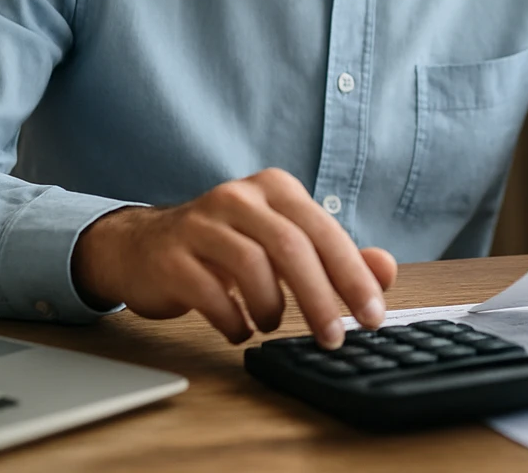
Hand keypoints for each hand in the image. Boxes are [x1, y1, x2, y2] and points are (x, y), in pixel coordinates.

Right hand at [72, 169, 396, 348]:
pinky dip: (233, 319)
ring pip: (251, 265)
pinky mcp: (170, 255)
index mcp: (275, 188)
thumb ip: (337, 256)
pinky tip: (239, 329)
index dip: (352, 275)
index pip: (324, 230)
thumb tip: (385, 271)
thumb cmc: (226, 246)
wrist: (142, 246)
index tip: (372, 316)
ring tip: (272, 325)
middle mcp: (238, 196)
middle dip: (320, 298)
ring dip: (271, 307)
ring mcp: (200, 223)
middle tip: (334, 338)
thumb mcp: (284, 242)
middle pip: (290, 246)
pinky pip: (209, 291)